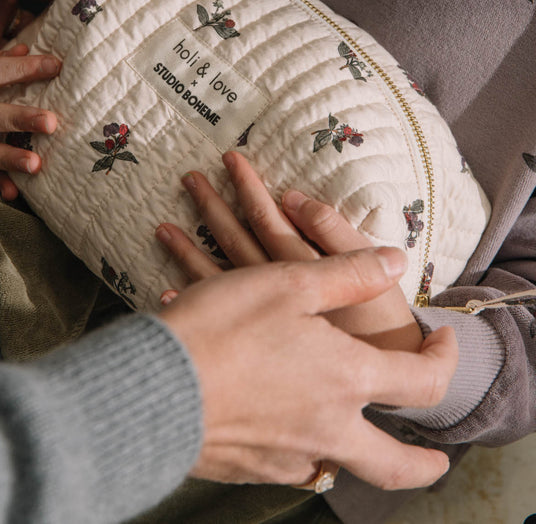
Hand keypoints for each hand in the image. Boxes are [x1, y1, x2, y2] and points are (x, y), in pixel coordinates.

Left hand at [157, 151, 422, 351]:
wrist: (385, 387)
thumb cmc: (380, 330)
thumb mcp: (371, 273)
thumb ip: (333, 233)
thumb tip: (295, 199)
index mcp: (300, 270)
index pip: (268, 219)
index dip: (250, 189)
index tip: (231, 160)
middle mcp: (271, 293)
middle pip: (235, 241)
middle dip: (212, 207)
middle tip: (189, 177)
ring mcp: (254, 323)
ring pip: (213, 277)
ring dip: (187, 251)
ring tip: (162, 227)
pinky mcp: (247, 349)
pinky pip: (208, 322)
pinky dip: (188, 304)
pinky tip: (167, 293)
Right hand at [160, 248, 457, 489]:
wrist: (152, 389)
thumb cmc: (222, 330)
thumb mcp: (289, 284)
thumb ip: (349, 272)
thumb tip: (395, 261)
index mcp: (346, 381)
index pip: (422, 384)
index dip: (443, 361)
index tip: (440, 344)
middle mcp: (328, 431)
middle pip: (395, 468)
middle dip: (421, 466)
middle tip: (436, 462)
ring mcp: (289, 457)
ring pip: (336, 465)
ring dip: (348, 447)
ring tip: (343, 424)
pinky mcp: (251, 468)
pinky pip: (287, 461)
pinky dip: (294, 445)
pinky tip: (279, 422)